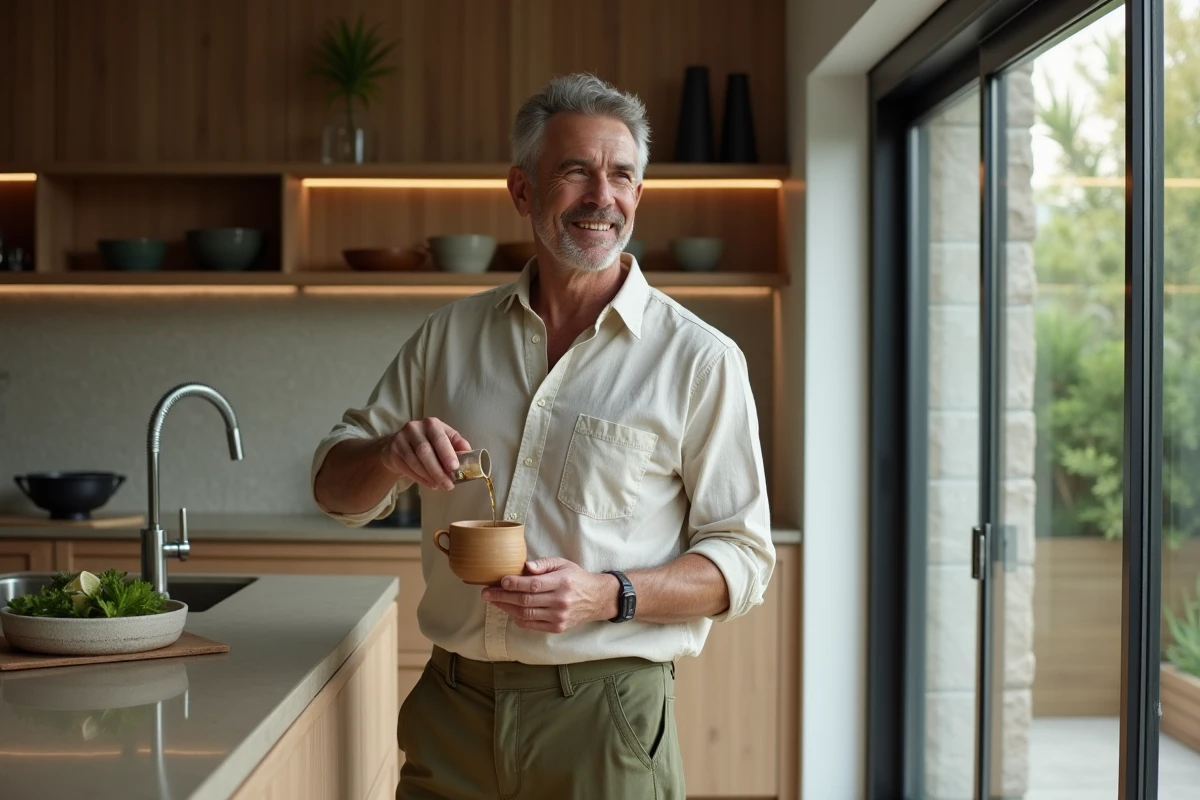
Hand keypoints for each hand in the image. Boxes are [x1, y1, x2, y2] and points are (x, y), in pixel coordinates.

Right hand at [380, 418, 470, 490]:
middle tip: (449, 485)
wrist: (400, 444)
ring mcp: (401, 439)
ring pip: (415, 462)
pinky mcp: (394, 451)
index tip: (455, 468)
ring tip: (440, 485)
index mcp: (431, 423)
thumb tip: (470, 454)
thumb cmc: (428, 442)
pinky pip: (407, 468)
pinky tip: (430, 484)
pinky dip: (420, 479)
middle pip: (425, 452)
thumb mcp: (444, 438)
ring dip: (429, 477)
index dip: (447, 454)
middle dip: (438, 471)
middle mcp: (414, 428)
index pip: (440, 439)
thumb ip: (457, 444)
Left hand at [482, 558, 617, 633]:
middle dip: (503, 596)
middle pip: (526, 600)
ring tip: (493, 601)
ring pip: (526, 614)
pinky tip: (509, 610)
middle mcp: (561, 601)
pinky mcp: (557, 627)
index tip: (500, 581)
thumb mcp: (563, 563)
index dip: (514, 583)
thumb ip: (543, 564)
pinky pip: (531, 625)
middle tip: (486, 593)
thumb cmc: (575, 578)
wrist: (596, 599)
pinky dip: (517, 618)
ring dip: (506, 608)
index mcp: (562, 582)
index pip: (533, 584)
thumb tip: (526, 567)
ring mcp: (559, 616)